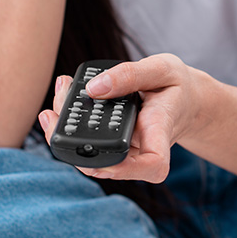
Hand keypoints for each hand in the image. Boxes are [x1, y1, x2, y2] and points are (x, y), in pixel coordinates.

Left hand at [37, 55, 207, 183]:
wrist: (184, 100)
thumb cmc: (176, 86)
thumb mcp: (162, 68)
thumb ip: (130, 75)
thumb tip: (93, 89)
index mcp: (160, 133)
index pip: (153, 165)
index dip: (126, 168)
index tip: (101, 152)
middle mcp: (141, 150)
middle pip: (107, 165)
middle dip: (72, 145)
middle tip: (52, 112)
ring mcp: (126, 152)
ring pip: (91, 156)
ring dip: (65, 130)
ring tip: (61, 91)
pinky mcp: (114, 145)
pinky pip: (89, 143)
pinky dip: (70, 122)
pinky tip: (63, 97)